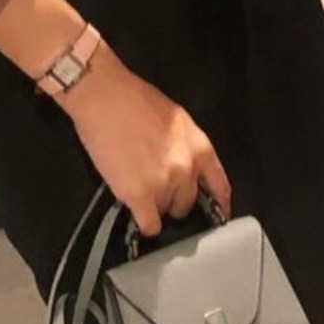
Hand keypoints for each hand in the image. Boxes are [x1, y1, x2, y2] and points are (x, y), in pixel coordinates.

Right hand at [54, 40, 232, 239]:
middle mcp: (187, 169)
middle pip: (188, 202)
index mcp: (200, 147)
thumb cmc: (136, 100)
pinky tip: (135, 211)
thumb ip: (187, 148)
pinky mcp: (139, 196)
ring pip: (165, 212)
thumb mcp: (177, 120)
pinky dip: (144, 223)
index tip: (215, 214)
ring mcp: (163, 184)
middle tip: (155, 186)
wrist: (104, 97)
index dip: (218, 205)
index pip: (220, 187)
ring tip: (137, 186)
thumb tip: (187, 171)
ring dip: (154, 206)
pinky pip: (149, 225)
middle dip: (174, 199)